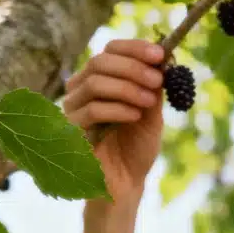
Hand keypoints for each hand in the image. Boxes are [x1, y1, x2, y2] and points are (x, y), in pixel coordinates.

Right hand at [63, 39, 165, 203]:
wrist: (126, 184)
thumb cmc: (136, 148)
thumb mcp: (151, 112)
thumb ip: (152, 86)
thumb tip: (163, 57)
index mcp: (99, 79)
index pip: (110, 50)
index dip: (134, 48)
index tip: (159, 55)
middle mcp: (81, 90)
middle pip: (100, 62)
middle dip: (133, 67)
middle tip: (157, 80)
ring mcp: (72, 109)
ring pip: (95, 83)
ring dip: (127, 88)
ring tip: (149, 101)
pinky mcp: (70, 131)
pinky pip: (92, 110)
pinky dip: (118, 108)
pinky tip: (135, 116)